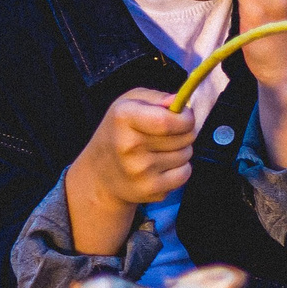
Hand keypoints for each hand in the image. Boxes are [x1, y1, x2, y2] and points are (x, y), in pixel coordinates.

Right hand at [66, 88, 196, 253]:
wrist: (99, 174)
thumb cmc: (120, 130)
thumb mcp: (130, 102)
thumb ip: (157, 97)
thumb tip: (180, 102)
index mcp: (124, 118)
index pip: (169, 120)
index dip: (186, 118)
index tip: (183, 117)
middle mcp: (129, 146)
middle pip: (185, 137)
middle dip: (185, 133)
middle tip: (166, 134)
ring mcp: (139, 171)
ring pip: (187, 155)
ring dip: (181, 150)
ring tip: (159, 150)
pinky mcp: (150, 190)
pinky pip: (185, 174)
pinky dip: (180, 169)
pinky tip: (161, 166)